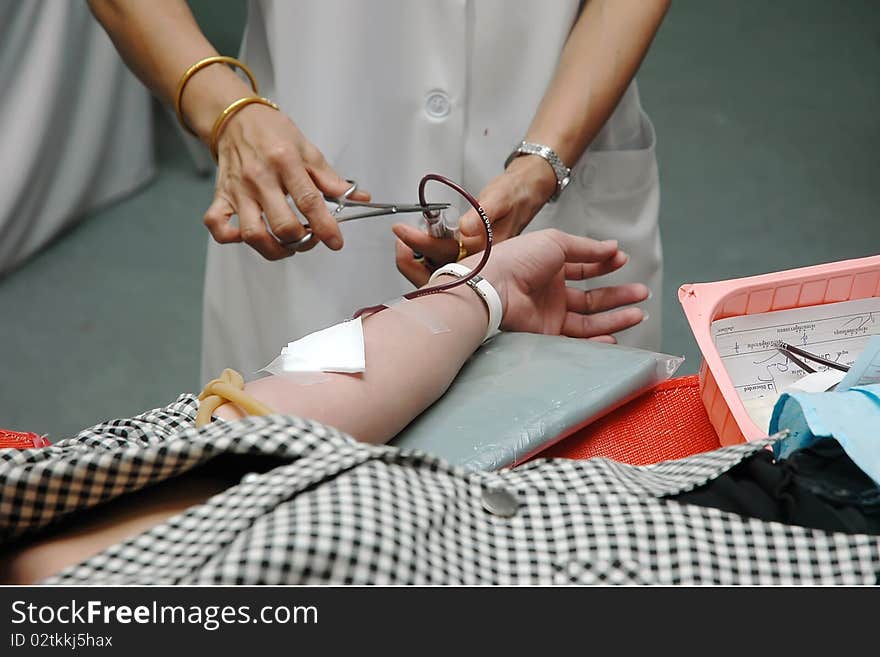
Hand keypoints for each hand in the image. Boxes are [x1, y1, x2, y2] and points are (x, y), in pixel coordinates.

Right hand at [204, 104, 370, 259]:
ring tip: (286, 246)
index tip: (335, 241)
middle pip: (282, 225)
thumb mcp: (307, 149)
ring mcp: (238, 189)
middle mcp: (259, 177)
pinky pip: (217, 225)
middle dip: (302, 241)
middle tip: (310, 238)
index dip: (325, 227)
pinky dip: (230, 238)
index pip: (309, 201)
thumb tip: (358, 197)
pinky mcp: (221, 195)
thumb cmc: (272, 132)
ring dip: (273, 249)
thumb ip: (331, 179)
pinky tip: (247, 237)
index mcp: (285, 162)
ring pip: (252, 234)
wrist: (236, 117)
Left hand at [392, 155, 556, 284]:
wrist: (526, 192)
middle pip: (438, 267)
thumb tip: (466, 228)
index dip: (421, 242)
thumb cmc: (515, 194)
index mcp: (486, 250)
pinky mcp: (467, 255)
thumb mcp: (500, 198)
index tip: (402, 230)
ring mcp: (472, 260)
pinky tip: (413, 242)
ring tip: (402, 238)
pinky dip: (424, 253)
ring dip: (416, 257)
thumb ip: (484, 213)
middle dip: (412, 256)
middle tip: (398, 235)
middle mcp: (478, 261)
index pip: (447, 252)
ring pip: (438, 268)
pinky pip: (441, 260)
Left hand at [458, 229, 647, 341]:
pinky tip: (615, 337)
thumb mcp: (557, 242)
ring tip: (638, 313)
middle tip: (641, 293)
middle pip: (592, 297)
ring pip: (589, 320)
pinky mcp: (547, 335)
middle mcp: (551, 293)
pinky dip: (597, 341)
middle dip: (618, 295)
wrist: (495, 287)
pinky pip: (576, 340)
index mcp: (550, 267)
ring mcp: (550, 315)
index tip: (623, 260)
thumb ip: (588, 248)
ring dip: (615, 317)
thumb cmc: (518, 259)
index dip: (604, 265)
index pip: (584, 268)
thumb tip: (613, 246)